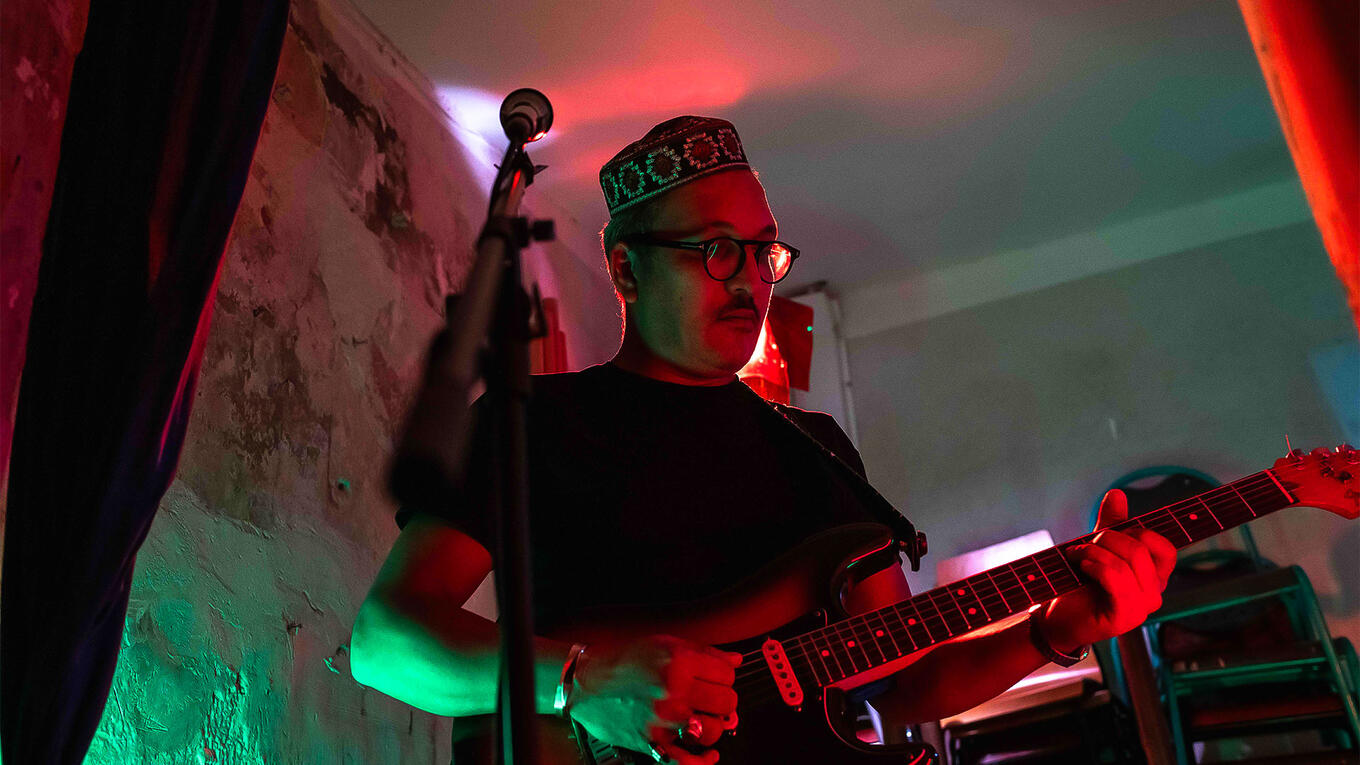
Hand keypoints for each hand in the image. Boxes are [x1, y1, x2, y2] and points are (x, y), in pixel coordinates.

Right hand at [568, 635, 740, 763]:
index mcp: (679, 663)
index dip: (723, 676)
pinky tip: (708, 754)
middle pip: (726, 703)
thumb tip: (734, 660)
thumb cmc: (622, 660)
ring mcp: (663, 720)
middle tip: (711, 697)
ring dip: (712, 725)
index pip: (727, 675)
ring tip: (703, 717)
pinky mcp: (652, 742)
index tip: (715, 678)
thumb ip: (704, 652)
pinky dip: (703, 761)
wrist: (585, 682)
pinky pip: (687, 762)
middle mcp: (673, 692)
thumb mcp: (664, 643)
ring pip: (713, 731)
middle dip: (722, 700)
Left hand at [1040, 489, 1176, 650]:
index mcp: (1154, 577)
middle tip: (1083, 546)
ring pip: (1126, 562)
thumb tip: (1117, 493)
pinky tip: (1082, 567)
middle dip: (1106, 539)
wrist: (1058, 618)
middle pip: (1139, 549)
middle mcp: (1154, 593)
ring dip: (1093, 552)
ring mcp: (1142, 608)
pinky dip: (1095, 566)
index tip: (1110, 533)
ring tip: (1076, 556)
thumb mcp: (1098, 548)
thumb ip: (1112, 523)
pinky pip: (1115, 579)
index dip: (1139, 532)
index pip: (1165, 547)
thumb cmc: (1081, 584)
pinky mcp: (1124, 617)